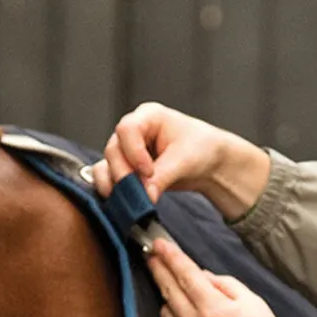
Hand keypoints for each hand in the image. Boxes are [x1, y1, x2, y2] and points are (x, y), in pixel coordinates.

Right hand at [91, 102, 270, 220]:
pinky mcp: (126, 168)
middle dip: (124, 173)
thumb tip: (145, 195)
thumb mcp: (184, 161)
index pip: (127, 129)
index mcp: (149, 116)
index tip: (148, 172)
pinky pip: (108, 177)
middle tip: (139, 191)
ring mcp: (127, 150)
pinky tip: (121, 200)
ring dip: (114, 183)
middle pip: (114, 149)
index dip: (133, 152)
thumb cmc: (201, 149)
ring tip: (129, 198)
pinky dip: (111, 189)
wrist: (208, 163)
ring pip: (107, 164)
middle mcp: (133, 131)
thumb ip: (162, 177)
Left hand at [147, 235, 293, 316]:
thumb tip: (201, 276)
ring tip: (168, 284)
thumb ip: (224, 284)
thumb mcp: (253, 301)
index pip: (185, 275)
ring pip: (166, 313)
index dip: (170, 256)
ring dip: (166, 296)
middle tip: (150, 254)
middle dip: (158, 269)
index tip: (158, 243)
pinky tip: (179, 313)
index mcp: (213, 308)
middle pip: (169, 291)